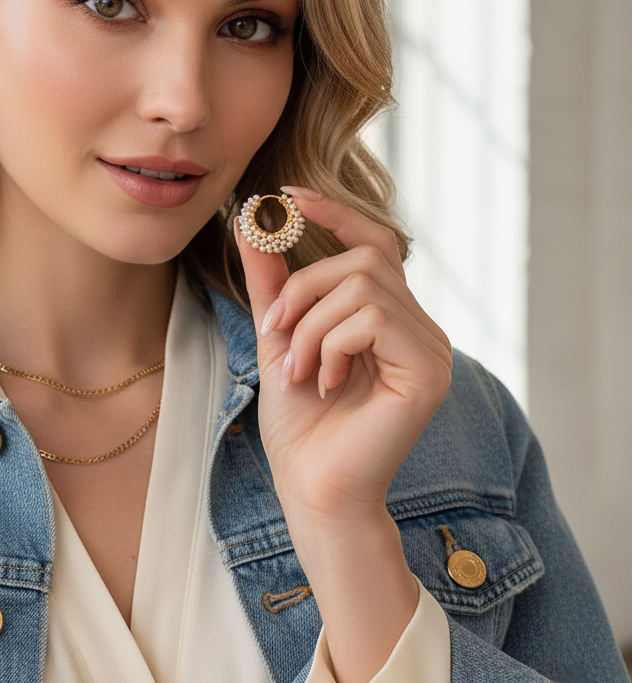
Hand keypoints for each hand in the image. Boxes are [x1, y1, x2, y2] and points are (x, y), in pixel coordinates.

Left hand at [235, 186, 452, 682]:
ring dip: (312, 325)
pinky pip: (373, 318)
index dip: (334, 212)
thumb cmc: (299, 423)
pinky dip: (332, 343)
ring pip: (363, 285)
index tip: (284, 195)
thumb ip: (272, 282)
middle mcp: (420, 327)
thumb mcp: (278, 338)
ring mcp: (431, 348)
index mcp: (390, 317)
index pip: (375, 242)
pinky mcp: (430, 370)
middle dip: (305, 288)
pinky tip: (326, 382)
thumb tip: (250, 219)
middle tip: (277, 334)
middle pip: (363, 258)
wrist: (311, 487)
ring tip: (301, 370)